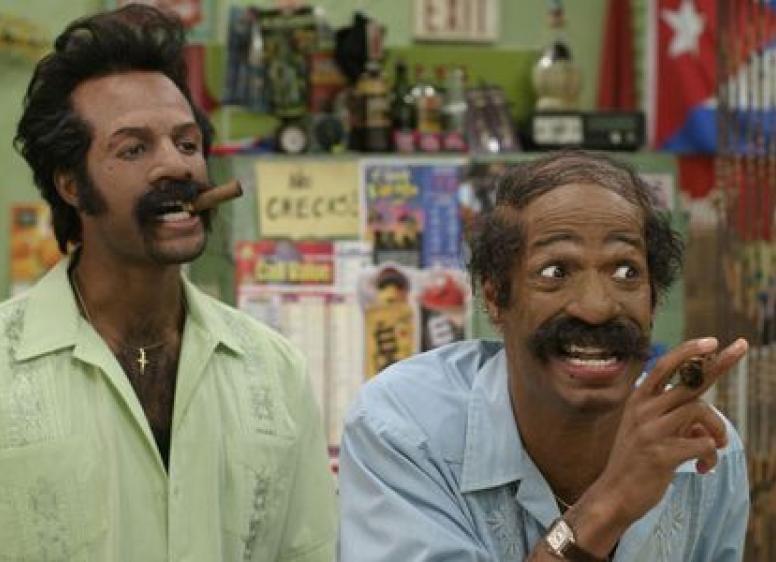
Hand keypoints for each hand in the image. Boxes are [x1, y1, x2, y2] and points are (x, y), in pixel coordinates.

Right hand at [567, 336, 747, 555]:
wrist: (615, 494)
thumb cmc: (637, 460)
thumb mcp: (649, 430)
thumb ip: (675, 418)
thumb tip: (708, 423)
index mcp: (638, 399)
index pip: (666, 366)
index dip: (689, 351)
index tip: (713, 341)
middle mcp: (643, 409)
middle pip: (690, 380)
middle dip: (719, 363)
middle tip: (742, 346)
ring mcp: (651, 431)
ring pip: (701, 411)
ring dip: (718, 431)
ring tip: (717, 448)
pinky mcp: (661, 454)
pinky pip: (703, 444)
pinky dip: (711, 455)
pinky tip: (703, 467)